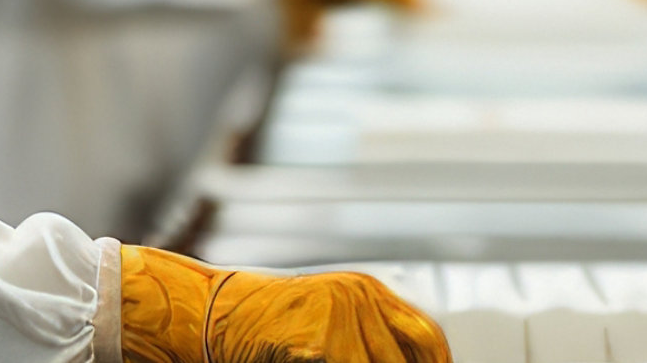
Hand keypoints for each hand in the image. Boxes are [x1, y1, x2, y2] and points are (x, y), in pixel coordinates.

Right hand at [118, 246, 448, 362]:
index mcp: (368, 291)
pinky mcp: (320, 341)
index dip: (438, 362)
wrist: (208, 312)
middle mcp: (360, 298)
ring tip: (329, 361)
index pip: (427, 337)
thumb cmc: (264, 327)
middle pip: (401, 360)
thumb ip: (365, 342)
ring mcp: (341, 316)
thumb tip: (407, 361)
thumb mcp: (326, 324)